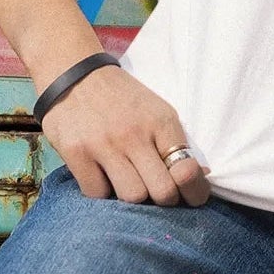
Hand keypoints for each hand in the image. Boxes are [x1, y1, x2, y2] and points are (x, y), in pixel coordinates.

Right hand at [42, 65, 209, 206]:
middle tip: (156, 192)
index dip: (193, 192)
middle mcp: (134, 134)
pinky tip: (102, 176)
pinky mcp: (75, 152)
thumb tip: (201, 175)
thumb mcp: (156, 111)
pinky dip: (102, 192)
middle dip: (164, 200)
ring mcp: (103, 144)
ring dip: (132, 197)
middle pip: (163, 192)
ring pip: (132, 197)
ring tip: (127, 181)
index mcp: (161, 122)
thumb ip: (174, 143)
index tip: (190, 197)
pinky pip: (97, 194)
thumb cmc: (121, 99)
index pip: (186, 171)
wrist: (72, 74)